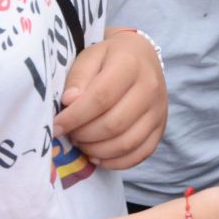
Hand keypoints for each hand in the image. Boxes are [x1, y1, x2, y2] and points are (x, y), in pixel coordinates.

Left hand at [53, 28, 167, 169]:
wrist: (141, 56)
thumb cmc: (109, 58)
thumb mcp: (89, 57)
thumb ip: (78, 78)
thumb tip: (69, 102)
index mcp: (129, 65)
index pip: (100, 98)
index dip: (75, 117)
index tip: (56, 126)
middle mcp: (150, 88)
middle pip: (114, 124)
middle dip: (84, 135)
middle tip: (70, 134)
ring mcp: (159, 110)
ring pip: (127, 143)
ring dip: (98, 150)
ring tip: (82, 143)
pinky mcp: (161, 127)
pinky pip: (141, 154)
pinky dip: (116, 162)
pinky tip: (99, 156)